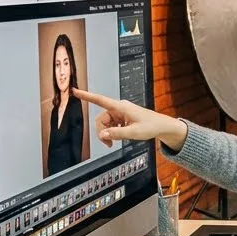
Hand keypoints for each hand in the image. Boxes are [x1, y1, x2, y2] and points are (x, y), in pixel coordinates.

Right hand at [72, 89, 187, 149]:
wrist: (161, 126)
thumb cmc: (150, 126)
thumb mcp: (133, 132)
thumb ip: (116, 134)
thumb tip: (102, 135)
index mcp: (120, 107)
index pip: (100, 100)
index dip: (86, 96)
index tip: (75, 91)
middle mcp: (119, 108)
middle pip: (101, 119)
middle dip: (102, 132)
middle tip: (108, 145)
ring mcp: (121, 113)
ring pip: (105, 123)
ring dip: (107, 133)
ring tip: (114, 143)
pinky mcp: (123, 117)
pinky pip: (111, 125)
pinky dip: (112, 132)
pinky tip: (120, 137)